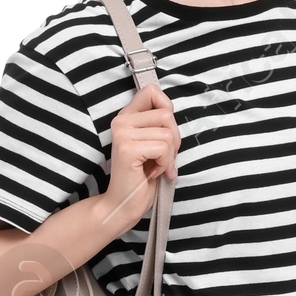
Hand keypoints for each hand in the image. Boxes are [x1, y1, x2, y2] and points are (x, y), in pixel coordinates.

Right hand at [102, 83, 178, 232]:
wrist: (124, 204)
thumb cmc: (142, 177)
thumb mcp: (153, 144)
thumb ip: (159, 125)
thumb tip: (172, 111)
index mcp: (127, 117)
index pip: (152, 91)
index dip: (167, 108)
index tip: (164, 131)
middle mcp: (121, 121)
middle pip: (167, 115)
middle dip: (174, 140)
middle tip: (162, 158)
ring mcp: (123, 134)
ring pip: (168, 133)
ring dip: (169, 156)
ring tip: (156, 167)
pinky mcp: (128, 149)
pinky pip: (163, 148)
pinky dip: (165, 164)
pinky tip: (152, 173)